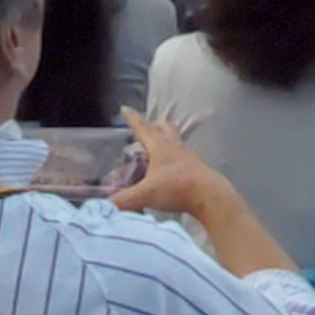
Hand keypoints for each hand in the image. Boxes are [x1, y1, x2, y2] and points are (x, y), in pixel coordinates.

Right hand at [105, 111, 220, 219]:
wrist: (211, 197)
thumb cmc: (177, 188)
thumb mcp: (145, 194)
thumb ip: (122, 200)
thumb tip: (104, 206)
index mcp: (160, 146)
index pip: (143, 128)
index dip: (133, 119)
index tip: (124, 108)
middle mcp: (175, 147)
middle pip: (165, 129)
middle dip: (153, 126)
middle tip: (144, 130)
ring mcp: (189, 158)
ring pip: (175, 142)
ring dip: (165, 142)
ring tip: (155, 151)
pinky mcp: (197, 170)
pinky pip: (183, 159)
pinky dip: (174, 160)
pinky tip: (169, 172)